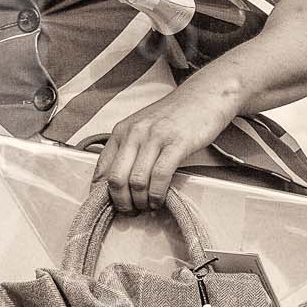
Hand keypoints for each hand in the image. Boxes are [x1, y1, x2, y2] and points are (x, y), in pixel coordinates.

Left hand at [93, 79, 239, 213]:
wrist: (204, 95)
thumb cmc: (175, 115)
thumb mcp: (143, 128)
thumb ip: (129, 149)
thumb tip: (118, 180)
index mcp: (121, 131)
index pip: (102, 168)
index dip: (103, 193)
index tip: (111, 205)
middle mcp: (134, 133)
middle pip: (116, 179)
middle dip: (121, 202)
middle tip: (130, 211)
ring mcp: (155, 138)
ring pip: (136, 181)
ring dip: (141, 201)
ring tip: (147, 207)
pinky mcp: (176, 144)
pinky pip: (160, 176)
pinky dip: (158, 194)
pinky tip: (160, 200)